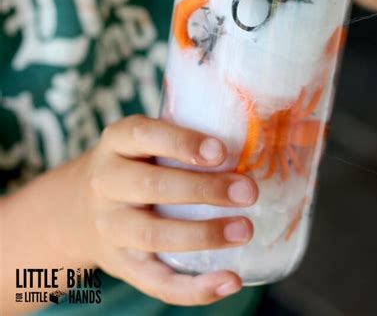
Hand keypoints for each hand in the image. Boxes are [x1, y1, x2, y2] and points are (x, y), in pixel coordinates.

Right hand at [76, 115, 257, 305]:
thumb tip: (254, 138)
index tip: (221, 150)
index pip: (144, 135)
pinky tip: (229, 281)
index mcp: (117, 143)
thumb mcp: (141, 141)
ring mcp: (111, 228)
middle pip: (152, 187)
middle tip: (248, 191)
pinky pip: (156, 282)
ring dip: (203, 235)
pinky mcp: (122, 266)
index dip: (182, 142)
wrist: (76, 210)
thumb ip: (183, 137)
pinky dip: (195, 288)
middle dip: (204, 190)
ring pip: (153, 236)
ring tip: (243, 230)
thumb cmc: (133, 164)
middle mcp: (106, 183)